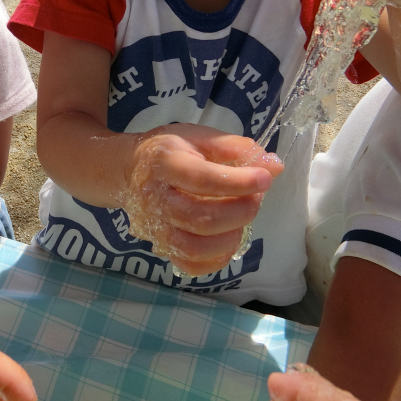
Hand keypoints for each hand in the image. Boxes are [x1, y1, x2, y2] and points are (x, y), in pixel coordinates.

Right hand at [127, 124, 281, 275]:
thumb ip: (236, 148)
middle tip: (256, 198)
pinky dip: (216, 259)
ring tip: (242, 218)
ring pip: (194, 247)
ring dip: (230, 237)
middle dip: (239, 211)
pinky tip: (228, 239)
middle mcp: (154, 198)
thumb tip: (273, 166)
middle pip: (199, 218)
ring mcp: (154, 226)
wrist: (126, 171)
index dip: (238, 182)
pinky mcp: (159, 246)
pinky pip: (190, 264)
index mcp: (163, 162)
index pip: (201, 179)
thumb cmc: (169, 150)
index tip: (264, 179)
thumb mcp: (198, 136)